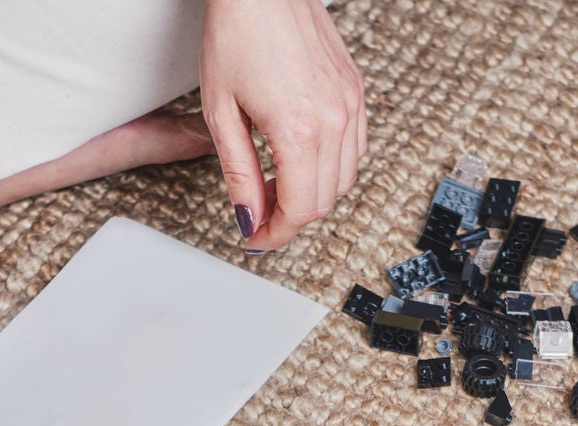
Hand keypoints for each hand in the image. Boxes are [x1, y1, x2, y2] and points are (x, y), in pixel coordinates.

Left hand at [201, 0, 365, 251]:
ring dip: (313, 193)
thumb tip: (249, 217)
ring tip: (275, 184)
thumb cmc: (236, 33)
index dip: (277, 233)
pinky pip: (355, 148)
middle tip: (259, 212)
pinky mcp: (355, 90)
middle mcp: (334, 119)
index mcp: (299, 129)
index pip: (301, 209)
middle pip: (326, 200)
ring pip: (345, 179)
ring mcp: (351, 103)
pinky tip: (299, 157)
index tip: (256, 238)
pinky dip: (331, 165)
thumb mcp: (222, 112)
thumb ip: (239, 174)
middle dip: (291, 216)